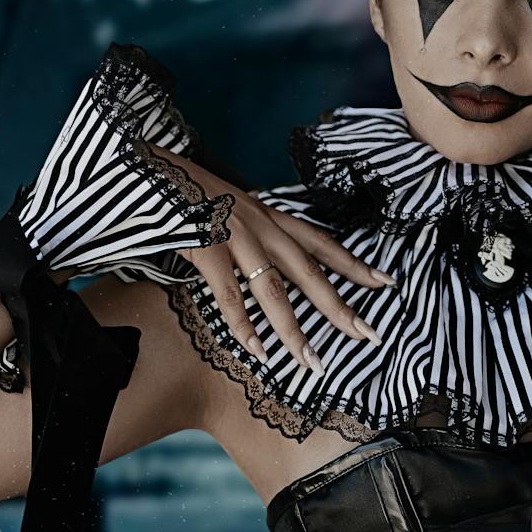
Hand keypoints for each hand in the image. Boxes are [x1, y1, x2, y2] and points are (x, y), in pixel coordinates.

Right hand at [144, 143, 393, 373]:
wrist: (145, 169)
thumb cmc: (185, 195)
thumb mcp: (229, 209)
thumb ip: (249, 234)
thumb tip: (263, 264)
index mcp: (268, 215)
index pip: (321, 242)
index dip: (354, 263)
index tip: (386, 283)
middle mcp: (260, 225)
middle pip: (309, 272)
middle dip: (340, 307)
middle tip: (369, 335)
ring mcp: (235, 236)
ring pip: (273, 290)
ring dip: (295, 330)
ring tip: (313, 362)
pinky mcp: (206, 247)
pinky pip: (229, 293)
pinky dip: (244, 324)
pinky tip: (257, 350)